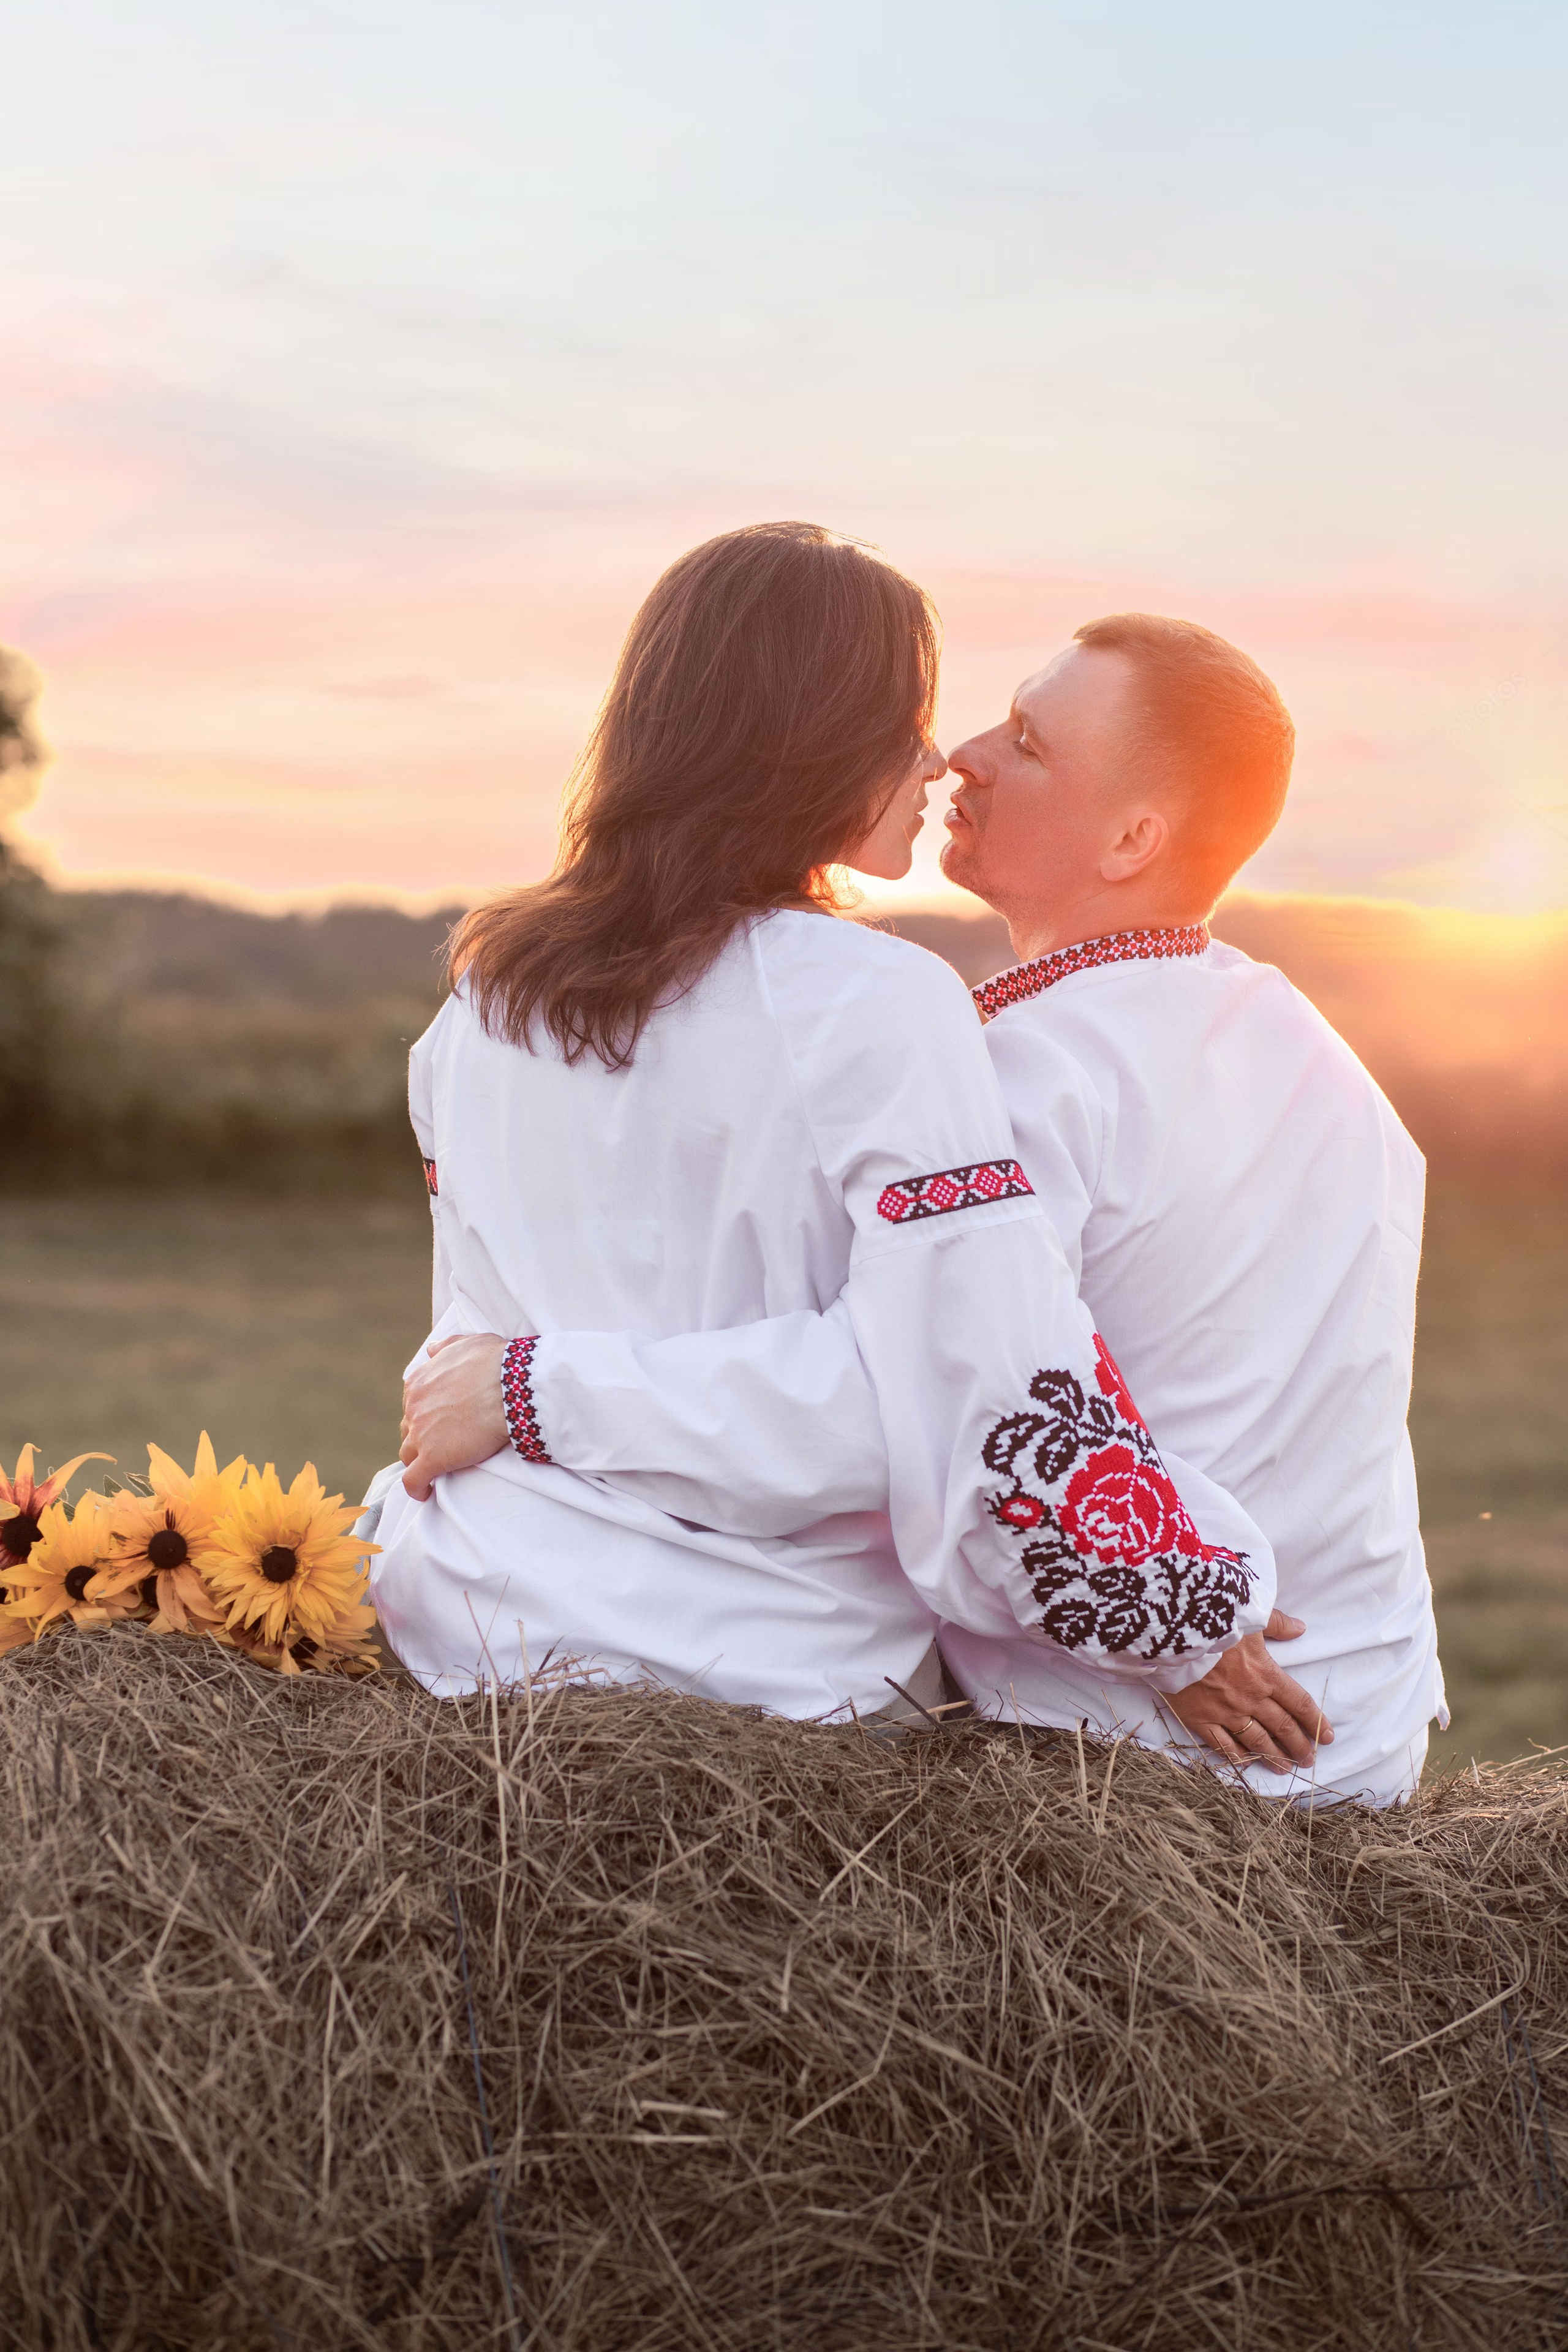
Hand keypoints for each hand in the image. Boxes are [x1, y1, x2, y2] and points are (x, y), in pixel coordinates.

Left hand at [400, 1333, 509, 1498]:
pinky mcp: (433, 1459)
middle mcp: (414, 1408)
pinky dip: (416, 1489)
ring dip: (418, 1461)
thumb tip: (431, 1349)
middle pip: (409, 1428)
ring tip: (432, 1469)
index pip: (413, 1403)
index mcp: (419, 1382)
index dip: (425, 1413)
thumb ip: (446, 1347)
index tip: (439, 1421)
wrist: (511, 1386)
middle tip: (440, 1443)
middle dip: (421, 1435)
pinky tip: (425, 1494)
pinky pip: (414, 1481)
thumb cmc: (496, 1362)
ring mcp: (421, 1435)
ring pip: (408, 1454)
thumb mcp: (468, 1344)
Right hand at [1164, 1610, 1332, 1774]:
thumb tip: (1300, 1628)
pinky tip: (1247, 1764)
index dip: (1315, 1722)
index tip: (1327, 1736)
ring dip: (1273, 1757)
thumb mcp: (1249, 1614)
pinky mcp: (1200, 1719)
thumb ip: (1277, 1623)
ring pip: (1256, 1741)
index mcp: (1265, 1674)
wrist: (1171, 1633)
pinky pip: (1222, 1745)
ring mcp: (1225, 1712)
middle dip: (1298, 1745)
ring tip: (1285, 1768)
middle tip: (1308, 1759)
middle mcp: (1250, 1698)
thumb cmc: (1212, 1620)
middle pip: (1282, 1727)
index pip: (1298, 1703)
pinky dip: (1237, 1757)